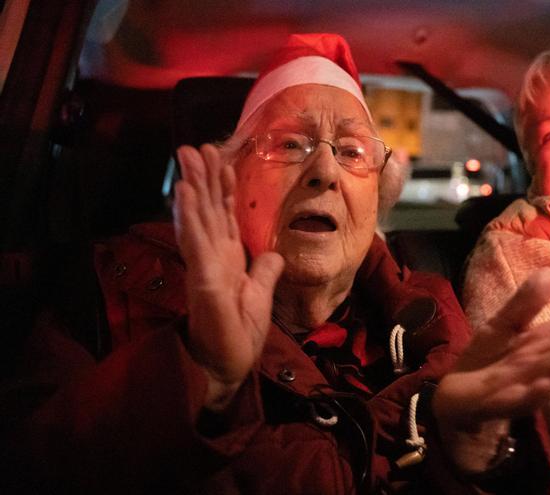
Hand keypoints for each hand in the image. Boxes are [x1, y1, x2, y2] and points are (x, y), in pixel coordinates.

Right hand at [173, 144, 282, 410]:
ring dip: (193, 187)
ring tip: (188, 158)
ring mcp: (204, 267)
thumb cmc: (239, 335)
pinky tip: (185, 193)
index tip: (220, 160)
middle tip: (196, 146)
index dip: (221, 188)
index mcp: (226, 260)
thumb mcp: (260, 296)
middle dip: (203, 177)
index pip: (224, 217)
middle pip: (207, 210)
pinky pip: (195, 243)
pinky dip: (190, 217)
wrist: (228, 367)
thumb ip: (265, 272)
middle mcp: (212, 258)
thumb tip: (274, 255)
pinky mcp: (202, 280)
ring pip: (197, 219)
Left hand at [432, 268, 549, 470]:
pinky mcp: (500, 404)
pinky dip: (535, 395)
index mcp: (544, 346)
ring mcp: (525, 387)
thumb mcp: (503, 325)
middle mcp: (543, 366)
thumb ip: (525, 303)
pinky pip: (520, 401)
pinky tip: (546, 384)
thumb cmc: (486, 362)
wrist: (455, 401)